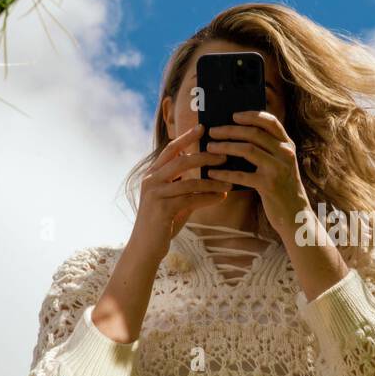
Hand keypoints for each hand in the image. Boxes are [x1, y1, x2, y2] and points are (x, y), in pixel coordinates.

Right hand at [130, 123, 231, 260]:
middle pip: (181, 161)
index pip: (170, 149)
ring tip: (229, 181)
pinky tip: (222, 196)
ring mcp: (155, 194)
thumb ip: (186, 186)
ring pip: (189, 181)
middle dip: (205, 156)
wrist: (145, 248)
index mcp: (152, 174)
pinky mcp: (162, 209)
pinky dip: (209, 197)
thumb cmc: (162, 223)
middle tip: (225, 155)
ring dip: (212, 181)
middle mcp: (151, 180)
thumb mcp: (174, 200)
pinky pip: (190, 199)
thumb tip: (210, 176)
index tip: (202, 127)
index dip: (186, 137)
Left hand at [205, 110, 310, 239]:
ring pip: (247, 149)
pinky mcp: (269, 185)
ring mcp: (278, 169)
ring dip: (224, 146)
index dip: (251, 115)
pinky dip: (224, 173)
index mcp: (288, 145)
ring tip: (209, 147)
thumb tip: (237, 134)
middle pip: (254, 133)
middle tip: (213, 131)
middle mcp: (285, 154)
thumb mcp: (281, 164)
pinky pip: (241, 175)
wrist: (295, 214)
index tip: (233, 115)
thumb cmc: (282, 187)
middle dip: (230, 130)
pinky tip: (212, 173)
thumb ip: (268, 149)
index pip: (270, 121)